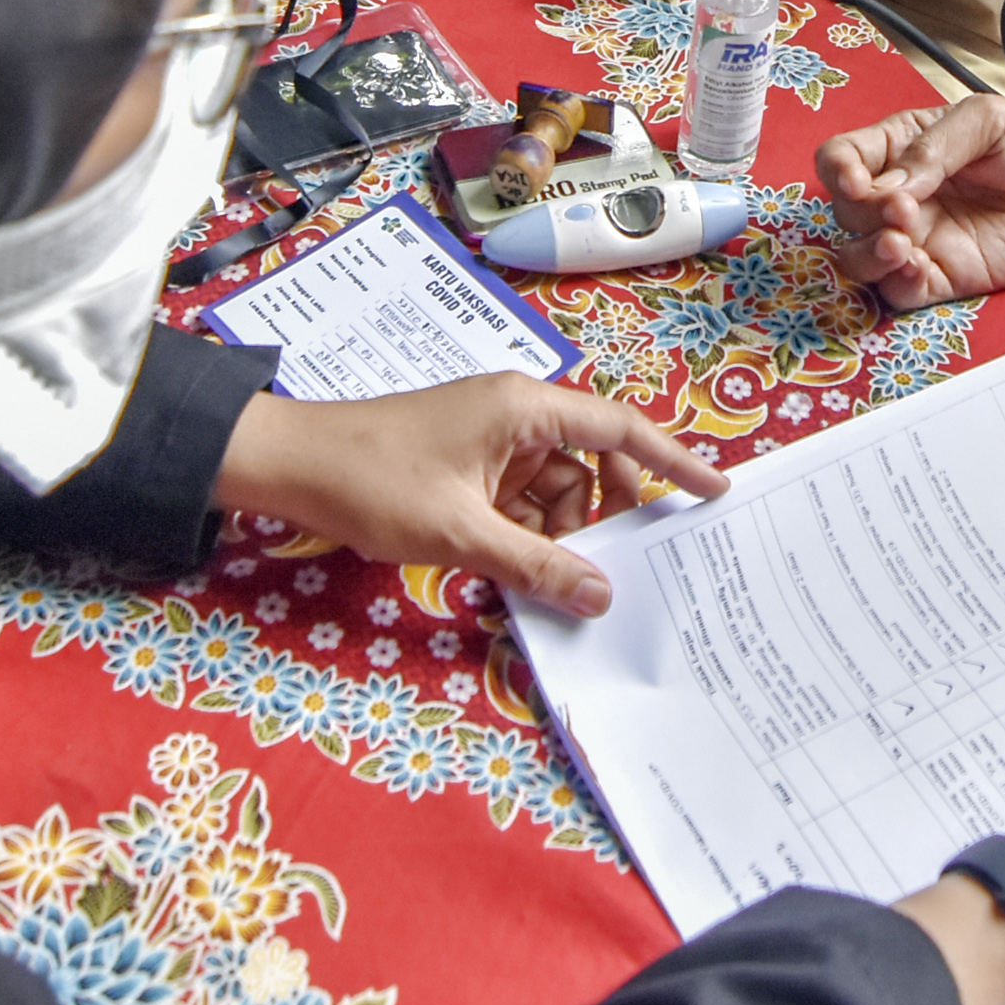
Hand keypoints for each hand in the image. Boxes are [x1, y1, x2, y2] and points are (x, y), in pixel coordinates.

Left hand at [210, 375, 727, 615]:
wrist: (289, 466)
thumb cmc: (373, 482)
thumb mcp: (460, 534)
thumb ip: (535, 564)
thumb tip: (601, 597)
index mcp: (525, 408)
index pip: (621, 430)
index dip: (672, 461)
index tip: (714, 492)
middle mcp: (516, 414)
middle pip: (588, 466)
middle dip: (598, 518)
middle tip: (603, 571)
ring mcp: (489, 441)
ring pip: (552, 492)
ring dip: (553, 536)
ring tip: (539, 580)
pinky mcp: (465, 466)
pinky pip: (517, 502)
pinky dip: (522, 536)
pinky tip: (511, 573)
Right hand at [819, 97, 1004, 307]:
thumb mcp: (988, 119)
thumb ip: (935, 146)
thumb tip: (892, 185)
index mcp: (905, 147)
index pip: (843, 159)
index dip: (840, 171)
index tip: (863, 180)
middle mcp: (905, 195)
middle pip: (846, 211)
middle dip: (862, 212)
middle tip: (904, 208)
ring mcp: (924, 239)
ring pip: (860, 257)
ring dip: (867, 253)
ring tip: (900, 241)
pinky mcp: (948, 276)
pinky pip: (900, 290)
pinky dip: (894, 282)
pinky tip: (913, 265)